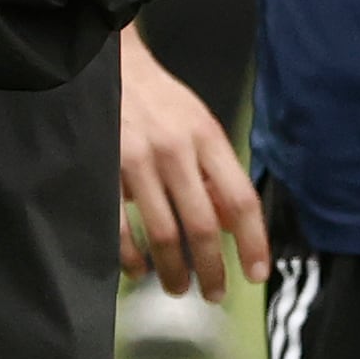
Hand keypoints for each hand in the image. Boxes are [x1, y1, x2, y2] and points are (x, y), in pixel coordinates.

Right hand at [116, 22, 266, 299]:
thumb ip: (216, 172)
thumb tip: (233, 226)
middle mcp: (175, 149)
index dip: (253, 242)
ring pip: (164, 233)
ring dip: (174, 270)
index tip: (256, 274)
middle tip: (214, 294)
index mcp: (206, 137)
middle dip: (212, 268)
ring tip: (178, 287)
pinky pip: (120, 226)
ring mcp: (137, 161)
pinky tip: (138, 270)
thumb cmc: (158, 100)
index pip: (241, 199)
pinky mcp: (103, 169)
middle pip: (204, 225)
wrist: (107, 64)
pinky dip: (131, 257)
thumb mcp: (197, 124)